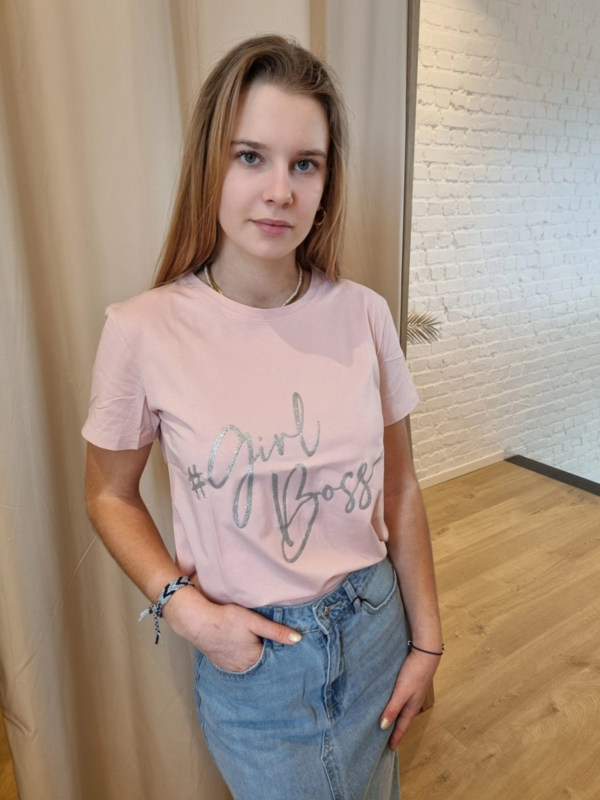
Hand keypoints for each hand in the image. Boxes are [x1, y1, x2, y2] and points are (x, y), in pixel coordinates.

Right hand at [162, 582, 302, 671]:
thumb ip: (276, 632)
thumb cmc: (226, 619)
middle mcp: (243, 668)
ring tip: (255, 645)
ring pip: (248, 664)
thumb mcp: (254, 622)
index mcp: (254, 660)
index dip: (279, 653)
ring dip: (253, 658)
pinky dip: (241, 658)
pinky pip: (236, 664)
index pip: (273, 661)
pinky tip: (241, 647)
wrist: (198, 621)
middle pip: (261, 664)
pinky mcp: (221, 663)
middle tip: (270, 645)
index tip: (284, 648)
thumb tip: (298, 640)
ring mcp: (231, 668)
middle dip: (267, 656)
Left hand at [380, 648, 440, 749]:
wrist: (425, 654)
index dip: (395, 738)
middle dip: (395, 730)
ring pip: (401, 709)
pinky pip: (400, 699)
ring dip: (394, 717)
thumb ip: (393, 708)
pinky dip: (395, 705)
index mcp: (411, 707)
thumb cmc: (414, 673)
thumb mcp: (402, 692)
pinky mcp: (410, 684)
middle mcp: (412, 702)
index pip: (401, 727)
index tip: (389, 749)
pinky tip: (389, 702)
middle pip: (402, 720)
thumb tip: (383, 727)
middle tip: (385, 739)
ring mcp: (412, 693)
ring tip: (386, 723)